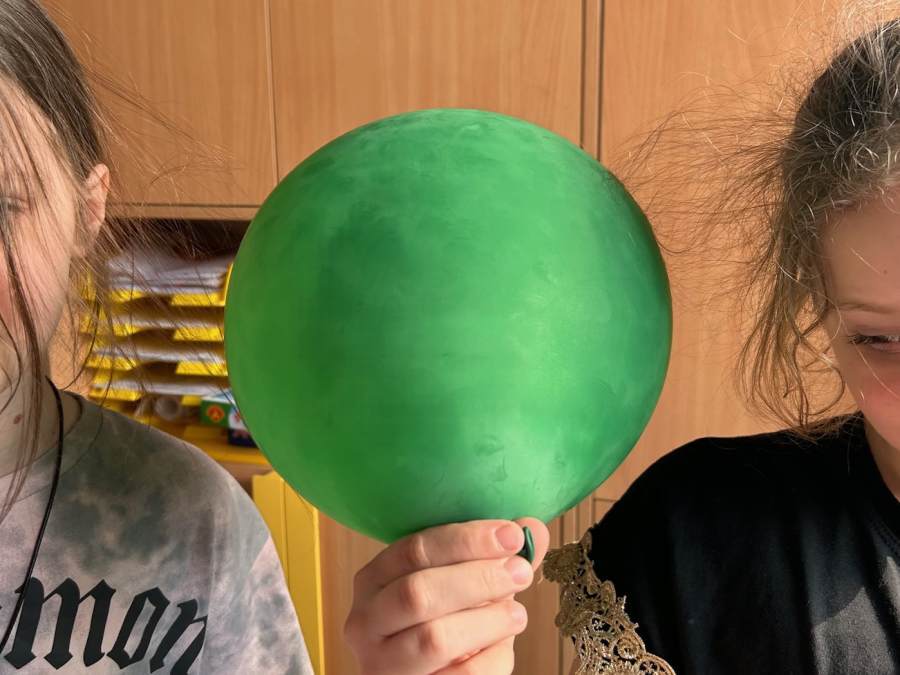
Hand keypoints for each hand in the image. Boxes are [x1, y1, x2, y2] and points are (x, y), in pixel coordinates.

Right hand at [345, 517, 549, 673]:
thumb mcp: (458, 586)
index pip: (413, 550)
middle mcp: (366, 622)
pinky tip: (503, 647)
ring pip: (434, 639)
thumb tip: (532, 529)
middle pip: (417, 592)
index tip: (511, 535)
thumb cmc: (443, 623)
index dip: (465, 540)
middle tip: (520, 572)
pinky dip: (490, 659)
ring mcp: (383, 665)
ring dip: (487, 621)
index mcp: (373, 580)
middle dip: (477, 578)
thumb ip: (492, 558)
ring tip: (518, 615)